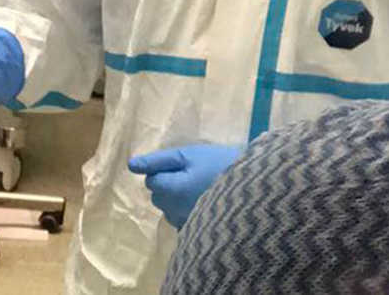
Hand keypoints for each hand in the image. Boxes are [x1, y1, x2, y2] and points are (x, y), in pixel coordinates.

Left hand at [127, 144, 241, 228]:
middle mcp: (173, 212)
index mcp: (169, 191)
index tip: (187, 166)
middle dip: (170, 186)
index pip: (152, 181)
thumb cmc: (221, 165)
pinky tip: (209, 203)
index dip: (166, 170)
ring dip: (180, 199)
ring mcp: (187, 225)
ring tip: (205, 188)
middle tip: (197, 175)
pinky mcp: (201, 233)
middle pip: (160, 197)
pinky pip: (186, 220)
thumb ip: (158, 161)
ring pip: (172, 209)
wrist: (257, 188)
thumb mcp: (188, 155)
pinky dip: (192, 212)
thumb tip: (131, 166)